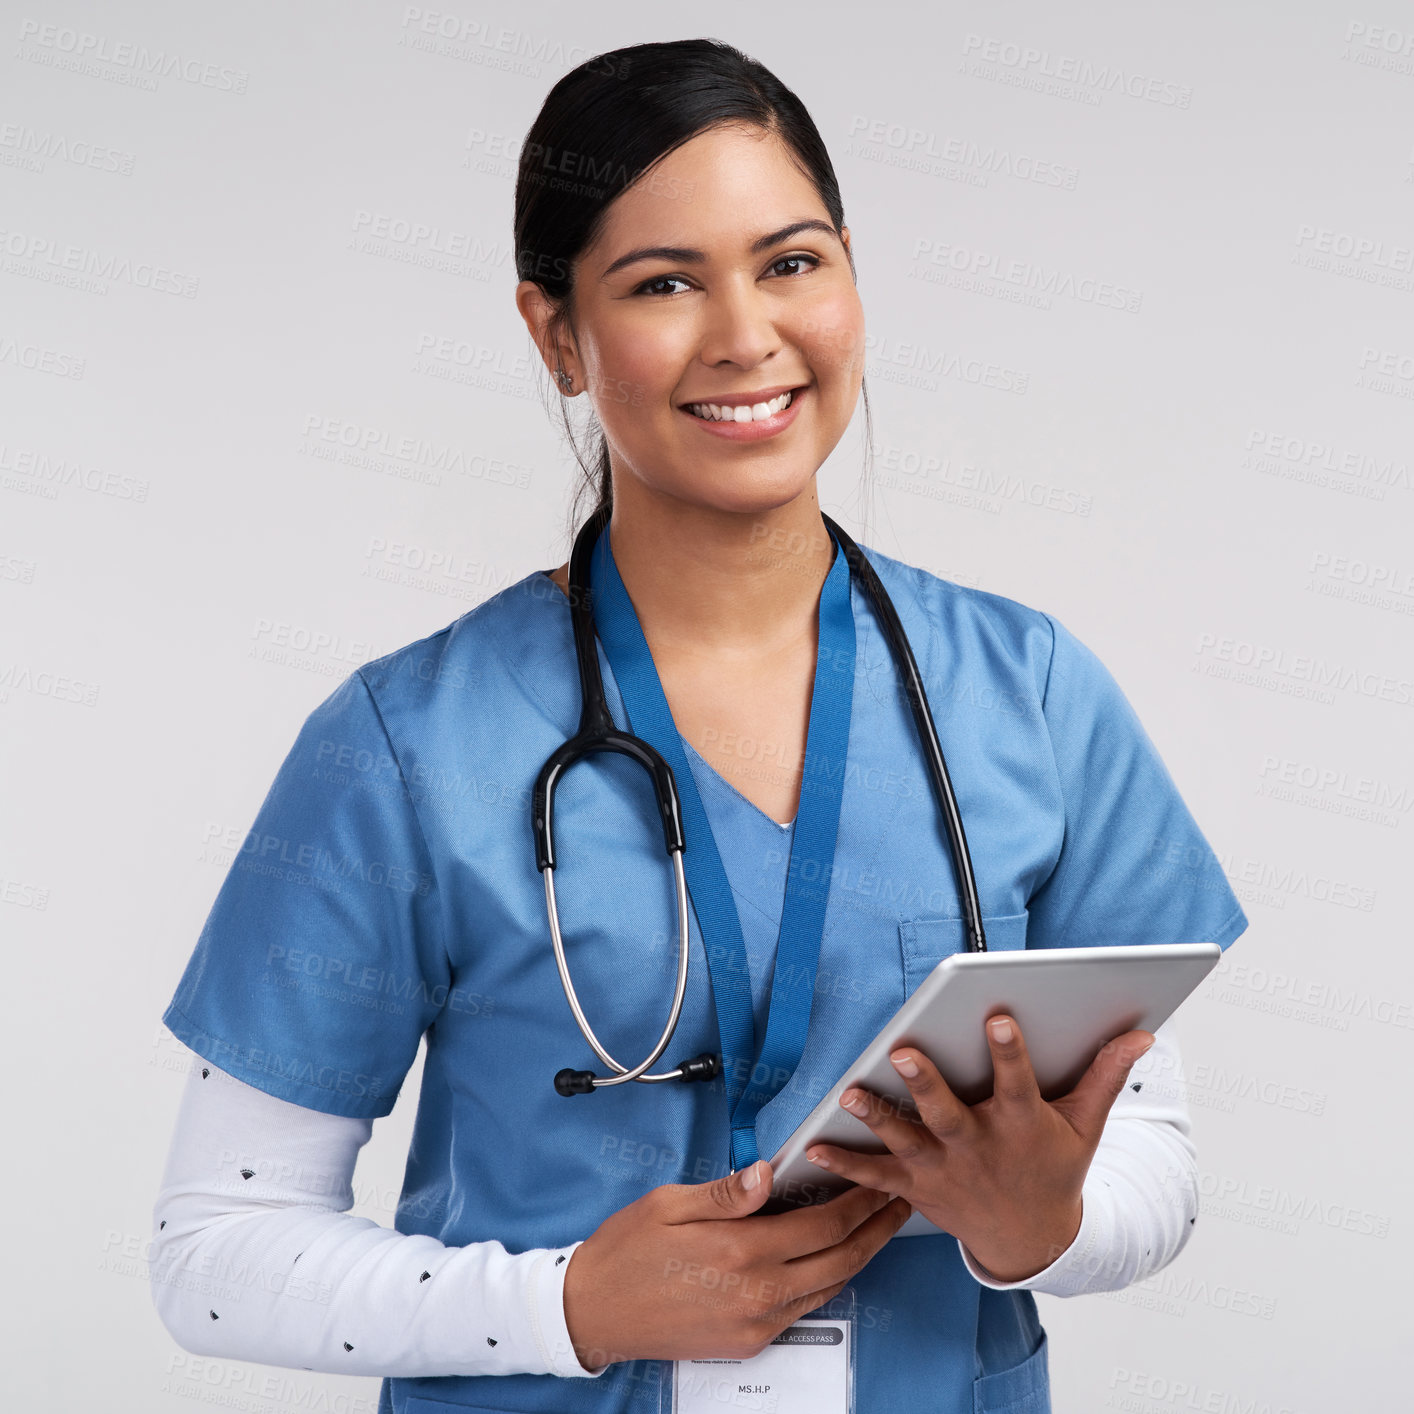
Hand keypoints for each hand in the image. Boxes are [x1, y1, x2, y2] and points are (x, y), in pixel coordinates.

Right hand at [561, 1159, 911, 1369]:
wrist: (594, 1312)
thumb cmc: (626, 1250)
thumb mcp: (669, 1204)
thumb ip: (727, 1192)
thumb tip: (768, 1171)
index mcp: (739, 1252)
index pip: (821, 1226)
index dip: (858, 1202)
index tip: (878, 1180)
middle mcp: (756, 1294)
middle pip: (839, 1261)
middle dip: (875, 1229)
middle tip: (897, 1201)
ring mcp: (755, 1324)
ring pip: (828, 1288)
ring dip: (859, 1255)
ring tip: (878, 1227)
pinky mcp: (748, 1342)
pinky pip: (803, 1308)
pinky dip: (827, 1280)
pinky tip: (831, 1258)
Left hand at [803, 1016, 1154, 1281]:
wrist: (1029, 1239)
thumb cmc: (1053, 1169)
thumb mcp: (1084, 1127)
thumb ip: (1104, 1076)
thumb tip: (1140, 1034)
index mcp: (1021, 1126)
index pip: (1017, 1083)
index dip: (1009, 1051)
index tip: (997, 1017)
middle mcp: (978, 1147)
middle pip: (948, 1112)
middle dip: (926, 1083)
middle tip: (905, 1051)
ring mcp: (943, 1168)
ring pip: (906, 1140)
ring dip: (878, 1117)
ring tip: (851, 1092)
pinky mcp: (915, 1185)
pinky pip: (875, 1175)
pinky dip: (846, 1163)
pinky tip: (814, 1145)